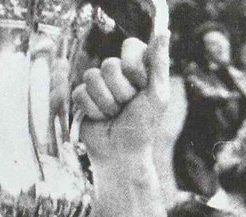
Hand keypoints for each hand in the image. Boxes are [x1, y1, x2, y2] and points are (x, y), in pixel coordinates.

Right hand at [71, 31, 169, 161]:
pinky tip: (101, 119)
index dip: (134, 68)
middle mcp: (118, 73)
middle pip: (109, 64)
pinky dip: (93, 111)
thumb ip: (159, 64)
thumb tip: (164, 32)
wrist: (121, 154)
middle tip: (126, 106)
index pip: (130, 46)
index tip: (141, 86)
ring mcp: (98, 85)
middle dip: (120, 91)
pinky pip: (80, 93)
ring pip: (92, 77)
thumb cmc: (142, 126)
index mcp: (138, 68)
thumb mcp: (157, 95)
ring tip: (114, 114)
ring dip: (106, 102)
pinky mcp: (82, 98)